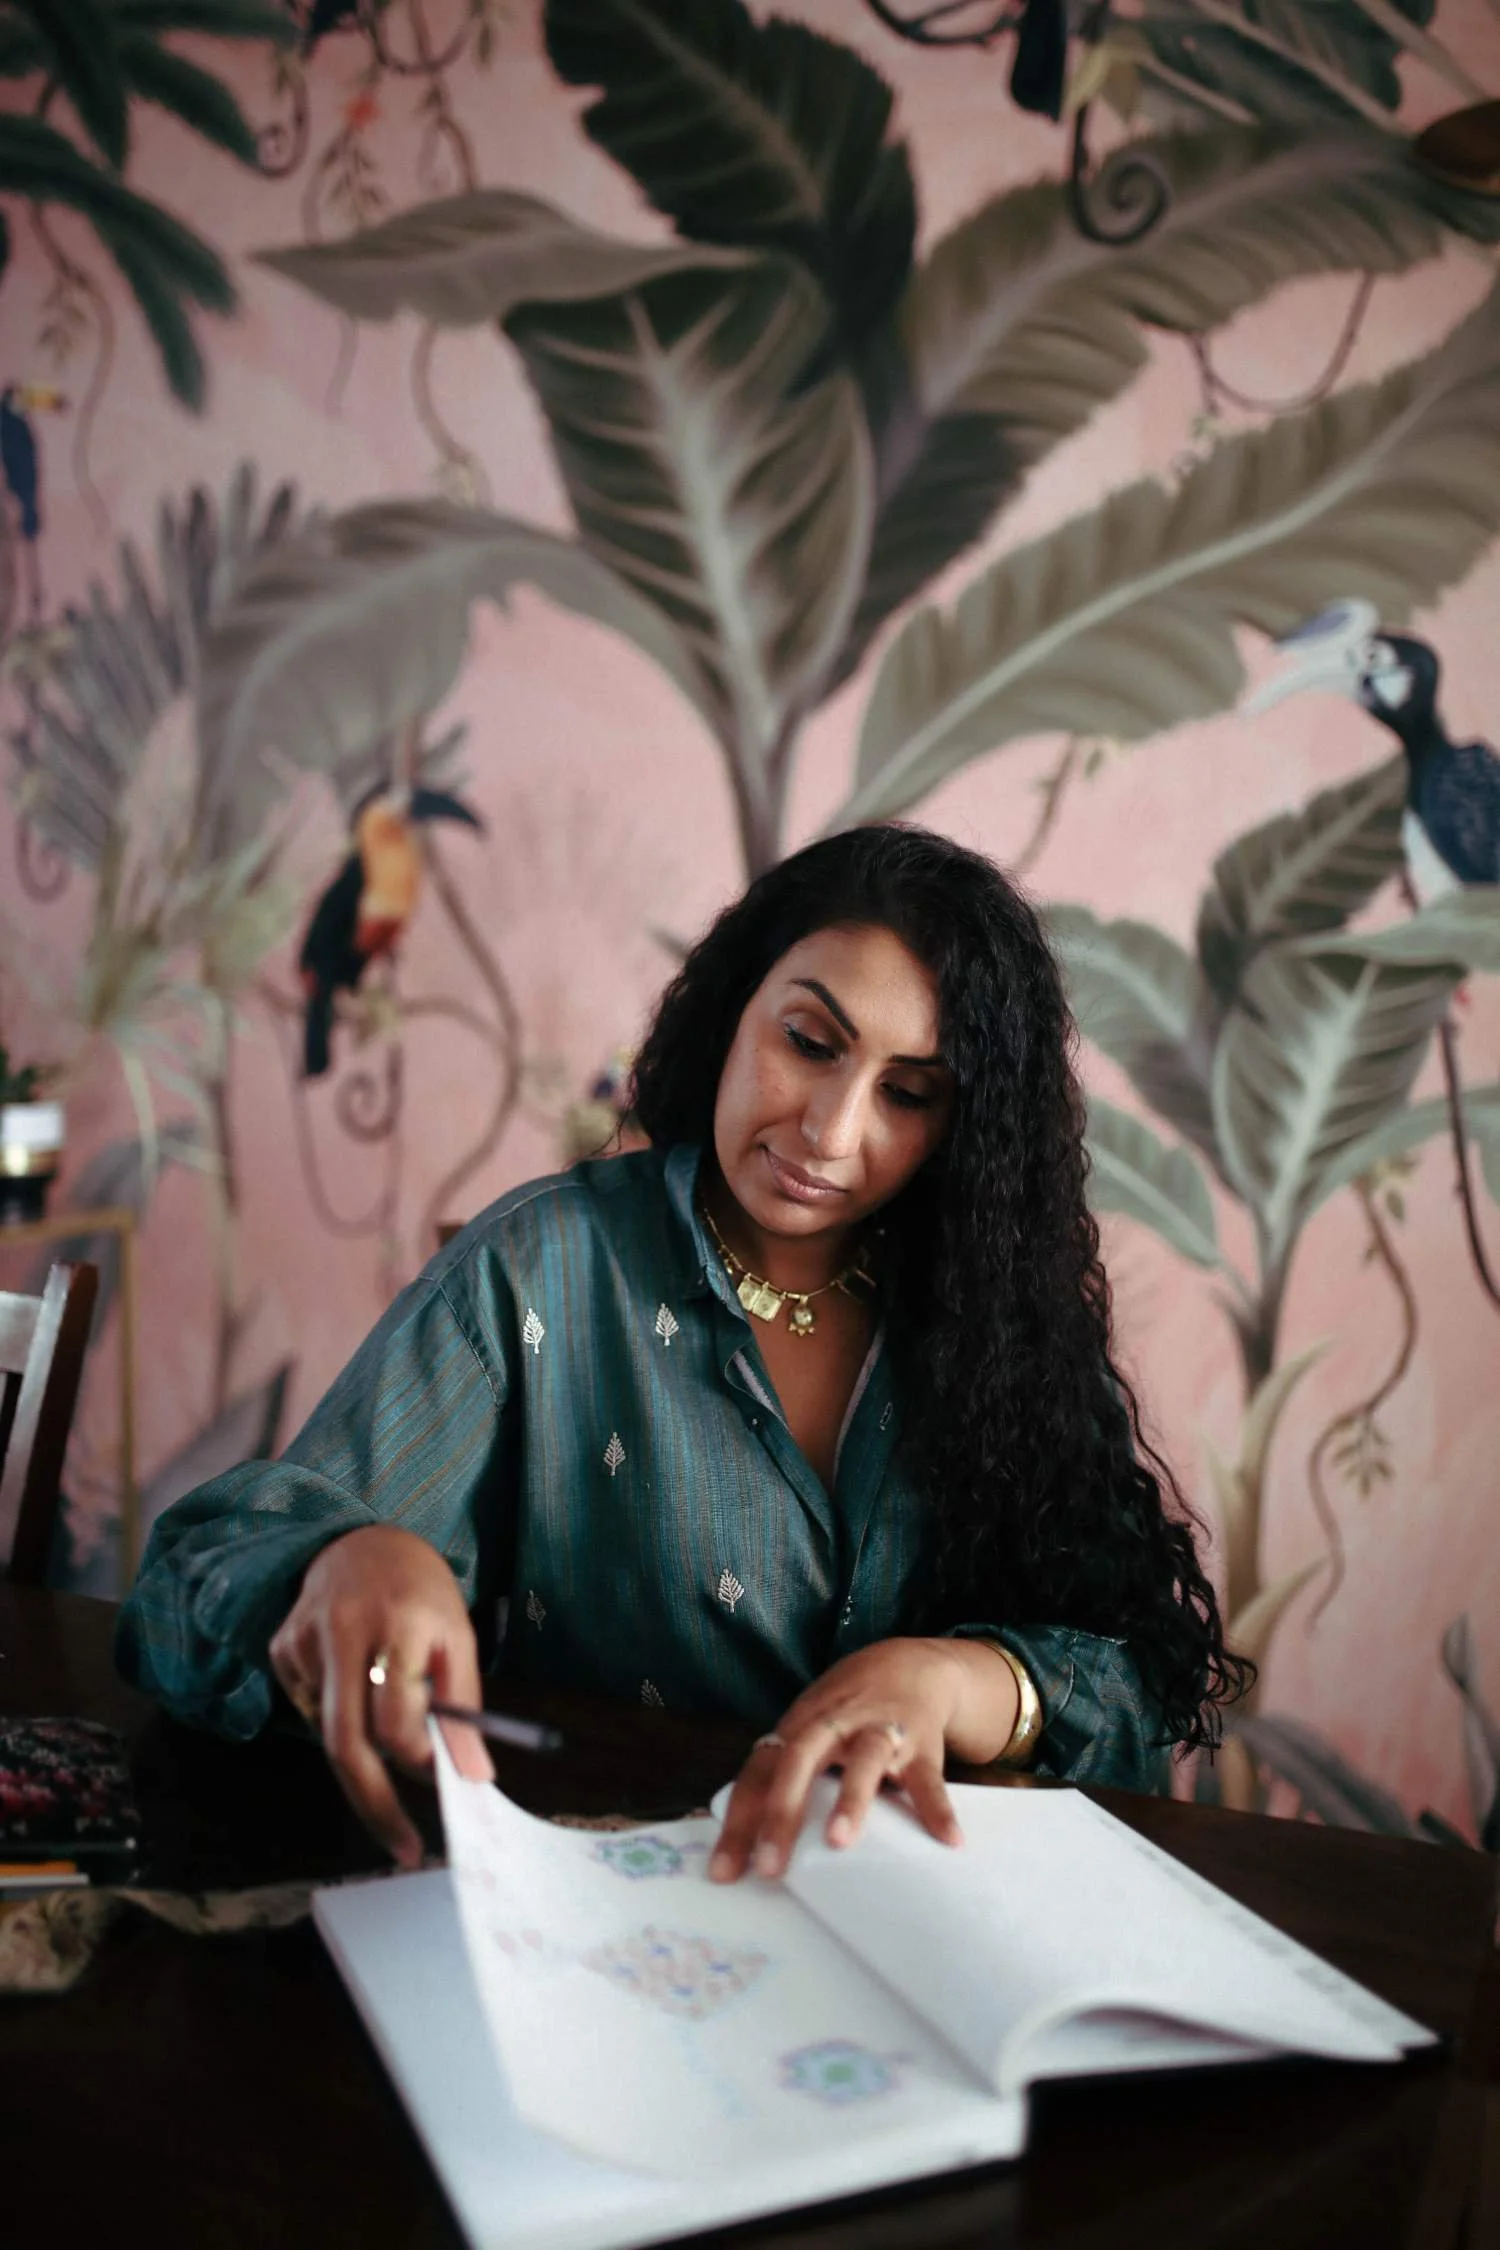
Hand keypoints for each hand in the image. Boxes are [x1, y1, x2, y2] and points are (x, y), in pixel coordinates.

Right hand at [268, 1524, 493, 1868]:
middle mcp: (342, 1630)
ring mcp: (302, 1640)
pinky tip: (353, 1677)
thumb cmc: (421, 1593)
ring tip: (383, 1701)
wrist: (362, 1540)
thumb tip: (474, 1778)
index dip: (418, 1761)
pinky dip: (338, 1716)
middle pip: (345, 1744)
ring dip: (362, 1745)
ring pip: (329, 1732)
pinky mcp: (280, 1648)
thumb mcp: (458, 1636)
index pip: (396, 1719)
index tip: (441, 1783)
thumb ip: (464, 1707)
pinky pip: (311, 1710)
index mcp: (397, 1623)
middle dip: (375, 1806)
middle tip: (404, 1846)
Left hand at [707, 1636, 1019, 1882]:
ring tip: (840, 1842)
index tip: (724, 1872)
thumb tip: (744, 1838)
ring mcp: (879, 1730)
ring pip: (863, 1760)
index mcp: (799, 1727)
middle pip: (799, 1762)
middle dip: (781, 1813)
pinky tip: (948, 1840)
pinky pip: (929, 1777)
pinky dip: (938, 1808)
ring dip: (851, 1799)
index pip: (759, 1772)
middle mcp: (834, 1725)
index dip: (739, 1820)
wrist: (911, 1663)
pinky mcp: (921, 1742)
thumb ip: (782, 1772)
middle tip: (769, 1867)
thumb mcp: (810, 1727)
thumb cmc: (847, 1709)